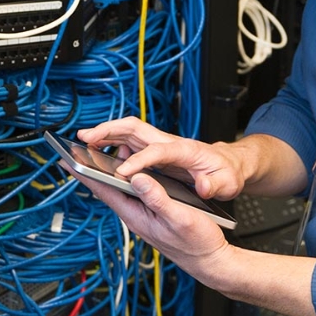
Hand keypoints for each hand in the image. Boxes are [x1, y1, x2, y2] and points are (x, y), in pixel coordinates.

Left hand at [74, 160, 234, 286]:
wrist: (211, 261)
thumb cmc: (197, 242)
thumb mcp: (179, 217)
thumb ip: (157, 198)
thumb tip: (136, 177)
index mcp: (137, 216)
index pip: (104, 191)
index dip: (85, 174)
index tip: (67, 160)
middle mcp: (136, 215)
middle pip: (109, 188)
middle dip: (94, 168)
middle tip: (81, 147)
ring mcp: (144, 215)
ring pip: (122, 188)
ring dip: (113, 170)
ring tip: (104, 150)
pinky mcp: (154, 214)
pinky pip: (136, 191)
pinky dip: (131, 176)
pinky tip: (133, 167)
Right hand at [78, 117, 245, 199]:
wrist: (231, 163)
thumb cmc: (228, 172)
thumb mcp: (228, 182)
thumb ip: (214, 185)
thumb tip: (202, 186)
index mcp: (186, 150)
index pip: (157, 152)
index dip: (139, 161)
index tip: (122, 172)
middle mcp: (170, 142)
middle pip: (135, 128)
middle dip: (108, 130)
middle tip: (84, 137)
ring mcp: (162, 144)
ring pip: (129, 132)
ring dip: (106, 133)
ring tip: (84, 142)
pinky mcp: (157, 150)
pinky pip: (131, 141)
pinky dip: (113, 142)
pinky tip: (102, 153)